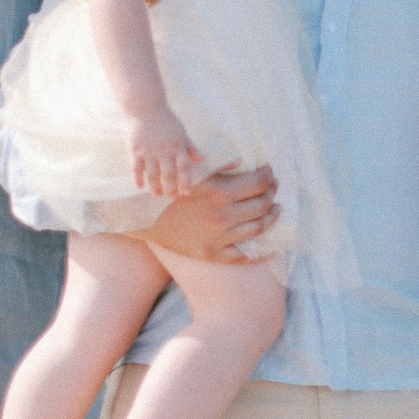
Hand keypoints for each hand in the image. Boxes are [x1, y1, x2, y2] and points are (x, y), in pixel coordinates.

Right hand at [128, 108, 201, 196]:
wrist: (146, 107)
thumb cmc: (166, 120)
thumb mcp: (182, 132)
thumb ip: (191, 147)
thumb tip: (202, 159)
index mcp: (177, 146)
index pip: (184, 168)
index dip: (185, 181)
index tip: (186, 192)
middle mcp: (164, 151)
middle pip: (168, 174)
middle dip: (171, 188)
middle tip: (171, 198)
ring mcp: (149, 151)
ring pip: (153, 174)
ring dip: (155, 186)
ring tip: (157, 195)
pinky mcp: (136, 150)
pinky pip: (137, 168)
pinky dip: (138, 178)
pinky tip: (140, 187)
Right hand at [129, 164, 280, 262]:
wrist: (143, 216)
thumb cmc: (169, 189)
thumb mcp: (193, 173)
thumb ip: (220, 166)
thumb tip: (244, 162)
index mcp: (219, 192)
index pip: (258, 183)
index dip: (268, 176)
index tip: (270, 172)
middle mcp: (222, 216)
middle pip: (261, 204)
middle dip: (271, 193)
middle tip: (274, 188)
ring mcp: (218, 238)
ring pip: (257, 228)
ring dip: (271, 217)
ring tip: (276, 210)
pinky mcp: (211, 254)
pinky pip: (242, 256)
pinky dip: (259, 252)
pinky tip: (269, 246)